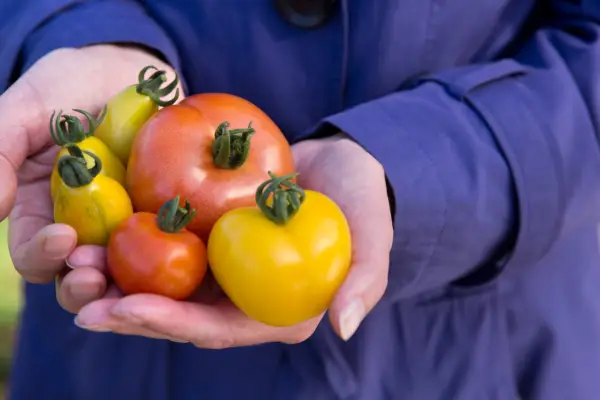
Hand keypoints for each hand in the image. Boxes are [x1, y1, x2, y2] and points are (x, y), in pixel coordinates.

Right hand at [0, 45, 177, 312]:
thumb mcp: (33, 105)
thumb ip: (1, 147)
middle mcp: (88, 229)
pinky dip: (174, 264)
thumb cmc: (78, 84)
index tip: (63, 238)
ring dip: (125, 290)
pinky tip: (182, 260)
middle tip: (95, 278)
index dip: (42, 255)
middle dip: (83, 286)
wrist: (139, 73)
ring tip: (133, 288)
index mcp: (46, 212)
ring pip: (126, 278)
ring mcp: (131, 228)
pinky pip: (173, 252)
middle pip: (79, 278)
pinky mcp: (170, 221)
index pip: (36, 254)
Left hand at [74, 133, 392, 344]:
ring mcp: (225, 272)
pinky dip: (134, 246)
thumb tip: (343, 327)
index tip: (131, 307)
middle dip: (131, 312)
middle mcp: (245, 300)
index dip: (175, 324)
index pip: (220, 329)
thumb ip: (363, 281)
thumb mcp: (372, 238)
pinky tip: (101, 235)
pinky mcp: (211, 242)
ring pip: (165, 286)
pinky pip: (167, 249)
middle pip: (181, 315)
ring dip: (120, 282)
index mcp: (278, 313)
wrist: (343, 164)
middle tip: (82, 299)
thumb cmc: (362, 202)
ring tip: (77, 269)